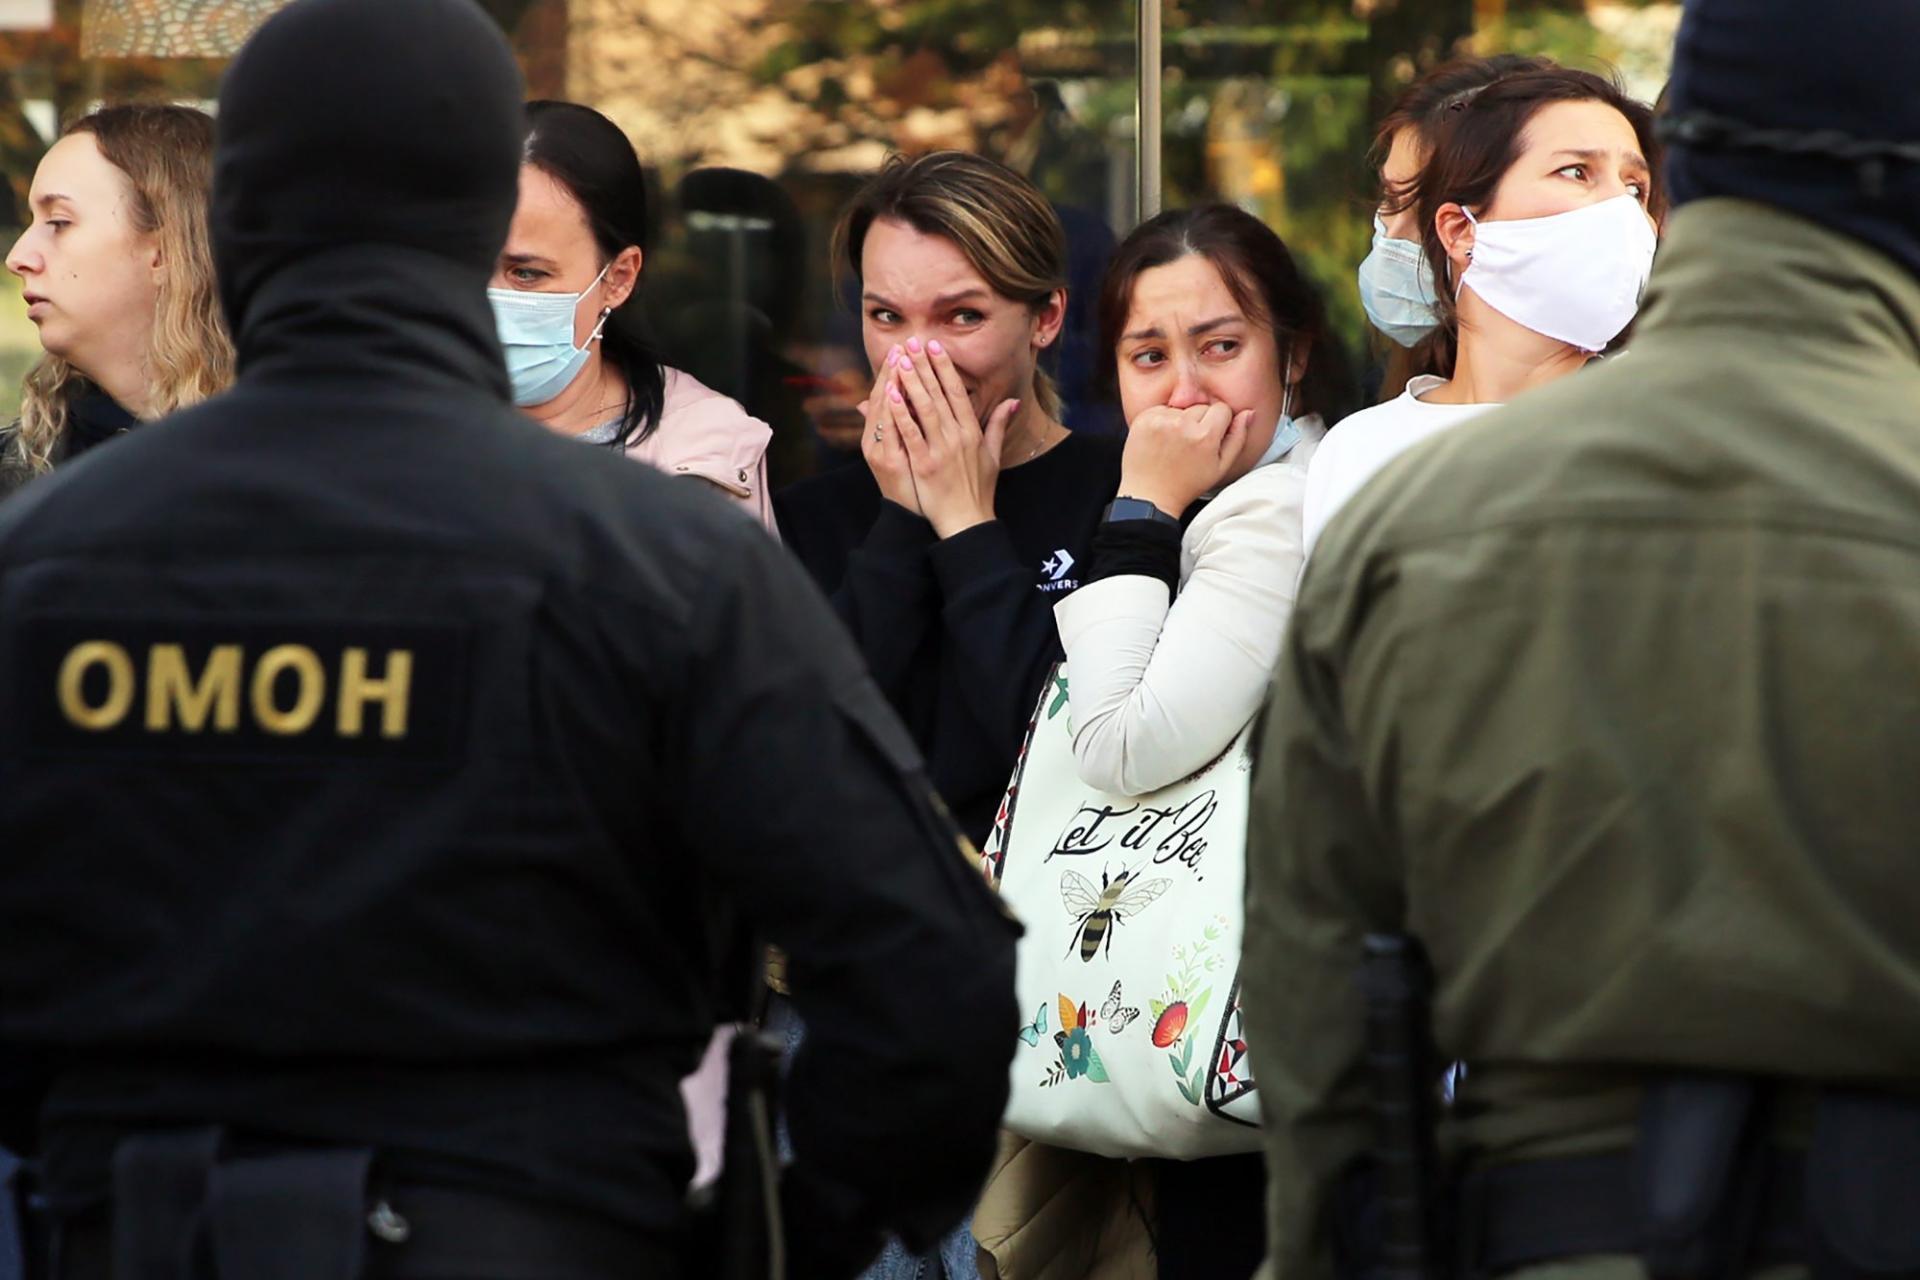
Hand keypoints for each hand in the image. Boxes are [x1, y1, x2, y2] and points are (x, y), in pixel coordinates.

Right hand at [859, 356, 919, 514]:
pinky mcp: (887, 462)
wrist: (912, 518)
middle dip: (894, 370)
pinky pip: (888, 432)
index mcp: (883, 434)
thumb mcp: (904, 452)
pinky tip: (894, 394)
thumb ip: (902, 425)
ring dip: (889, 383)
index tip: (903, 349)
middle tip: (902, 344)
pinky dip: (891, 412)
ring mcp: (880, 450)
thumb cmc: (913, 484)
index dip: (893, 372)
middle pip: (883, 397)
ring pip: (882, 410)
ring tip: (899, 360)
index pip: (887, 395)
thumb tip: (899, 400)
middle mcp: (877, 439)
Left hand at [888, 338, 1019, 539]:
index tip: (934, 347)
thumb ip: (998, 425)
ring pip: (924, 408)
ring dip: (911, 382)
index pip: (957, 392)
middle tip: (912, 342)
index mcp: (972, 432)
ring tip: (900, 360)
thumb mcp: (992, 455)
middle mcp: (958, 437)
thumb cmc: (979, 490)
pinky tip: (891, 395)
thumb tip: (1012, 402)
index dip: (945, 368)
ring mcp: (941, 450)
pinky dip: (901, 413)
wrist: (967, 521)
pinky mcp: (925, 464)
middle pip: (939, 394)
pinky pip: (910, 433)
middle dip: (924, 366)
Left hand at [1117, 402, 1250, 515]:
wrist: (1150, 495)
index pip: (1222, 408)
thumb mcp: (1221, 467)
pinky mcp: (1144, 419)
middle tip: (1190, 445)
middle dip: (1200, 422)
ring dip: (1180, 420)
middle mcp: (1182, 425)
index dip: (1219, 423)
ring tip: (1174, 444)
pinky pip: (1162, 409)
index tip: (1210, 438)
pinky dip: (1163, 420)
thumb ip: (1238, 438)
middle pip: (1201, 406)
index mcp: (1205, 436)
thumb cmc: (1186, 485)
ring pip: (1182, 407)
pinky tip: (1162, 440)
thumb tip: (1248, 413)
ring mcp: (1161, 420)